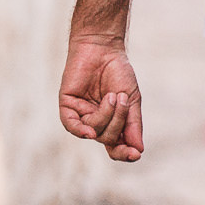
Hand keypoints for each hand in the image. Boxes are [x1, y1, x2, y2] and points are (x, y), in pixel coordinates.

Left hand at [58, 36, 143, 162]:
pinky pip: (72, 126)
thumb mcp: (131, 100)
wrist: (104, 50)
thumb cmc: (119, 73)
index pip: (116, 146)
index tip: (136, 154)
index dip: (124, 153)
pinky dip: (80, 131)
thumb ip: (133, 124)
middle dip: (118, 121)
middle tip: (123, 100)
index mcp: (111, 122)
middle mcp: (94, 122)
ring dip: (107, 115)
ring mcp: (80, 115)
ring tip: (112, 95)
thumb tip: (138, 149)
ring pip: (93, 131)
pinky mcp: (67, 106)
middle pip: (107, 138)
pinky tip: (89, 133)